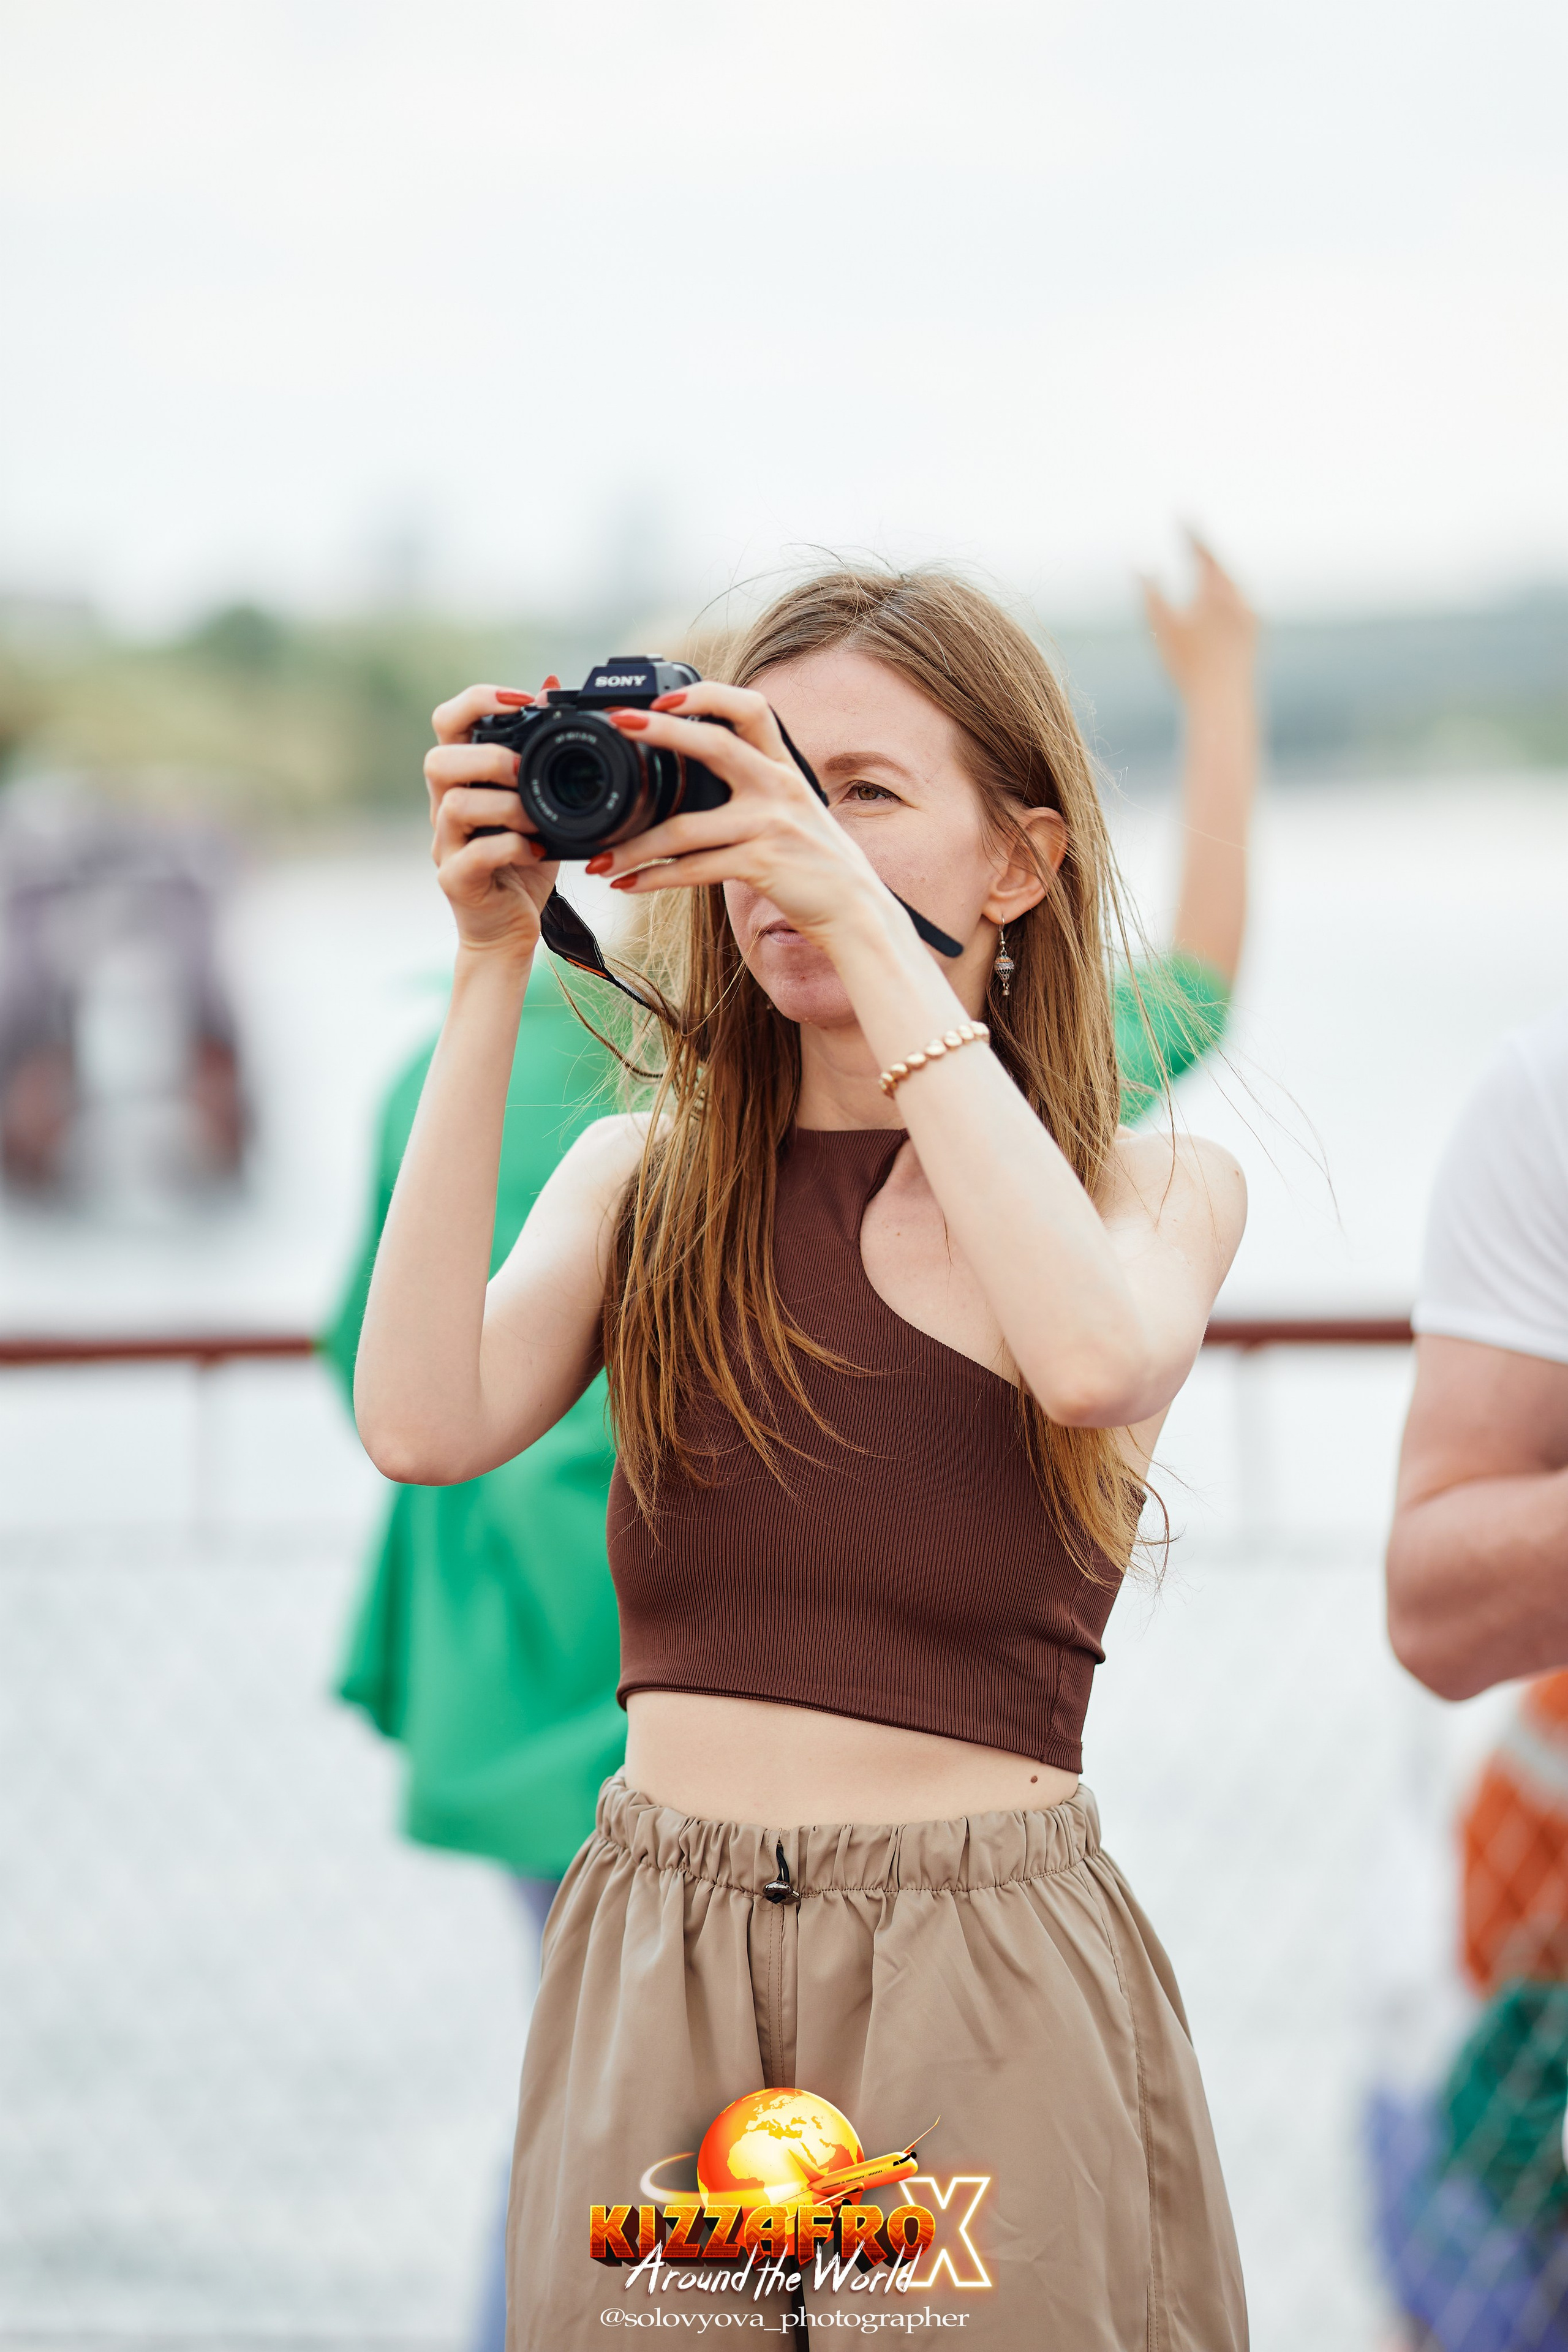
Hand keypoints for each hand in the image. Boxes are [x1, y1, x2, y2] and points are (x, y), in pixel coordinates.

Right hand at [425, 681, 560, 959]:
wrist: (510, 929)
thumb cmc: (523, 862)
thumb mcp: (540, 801)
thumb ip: (541, 751)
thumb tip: (550, 685)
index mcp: (464, 780)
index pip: (448, 722)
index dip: (478, 701)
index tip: (523, 701)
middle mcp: (445, 808)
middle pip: (437, 760)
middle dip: (485, 757)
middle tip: (522, 770)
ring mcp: (446, 846)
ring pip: (455, 806)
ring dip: (504, 806)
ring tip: (535, 820)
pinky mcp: (456, 881)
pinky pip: (473, 856)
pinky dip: (509, 848)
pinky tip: (533, 850)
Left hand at [584, 681, 894, 948]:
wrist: (857, 910)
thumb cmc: (816, 863)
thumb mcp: (793, 810)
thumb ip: (754, 786)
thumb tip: (701, 774)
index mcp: (783, 767)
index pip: (751, 708)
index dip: (708, 694)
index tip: (664, 696)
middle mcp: (778, 787)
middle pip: (715, 744)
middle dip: (663, 730)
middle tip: (620, 723)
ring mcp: (770, 825)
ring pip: (686, 827)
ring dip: (635, 845)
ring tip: (599, 860)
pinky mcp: (763, 864)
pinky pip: (695, 869)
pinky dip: (655, 879)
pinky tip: (628, 886)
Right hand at [1142, 532, 1257, 702]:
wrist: (1223, 703)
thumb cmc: (1187, 666)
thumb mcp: (1161, 625)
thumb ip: (1149, 590)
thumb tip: (1138, 562)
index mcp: (1217, 589)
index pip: (1202, 548)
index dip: (1189, 529)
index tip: (1180, 512)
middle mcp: (1239, 596)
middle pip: (1221, 562)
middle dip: (1204, 548)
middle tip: (1191, 532)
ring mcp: (1251, 614)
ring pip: (1233, 582)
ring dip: (1217, 570)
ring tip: (1205, 562)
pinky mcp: (1255, 633)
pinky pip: (1240, 601)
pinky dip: (1226, 591)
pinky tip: (1219, 599)